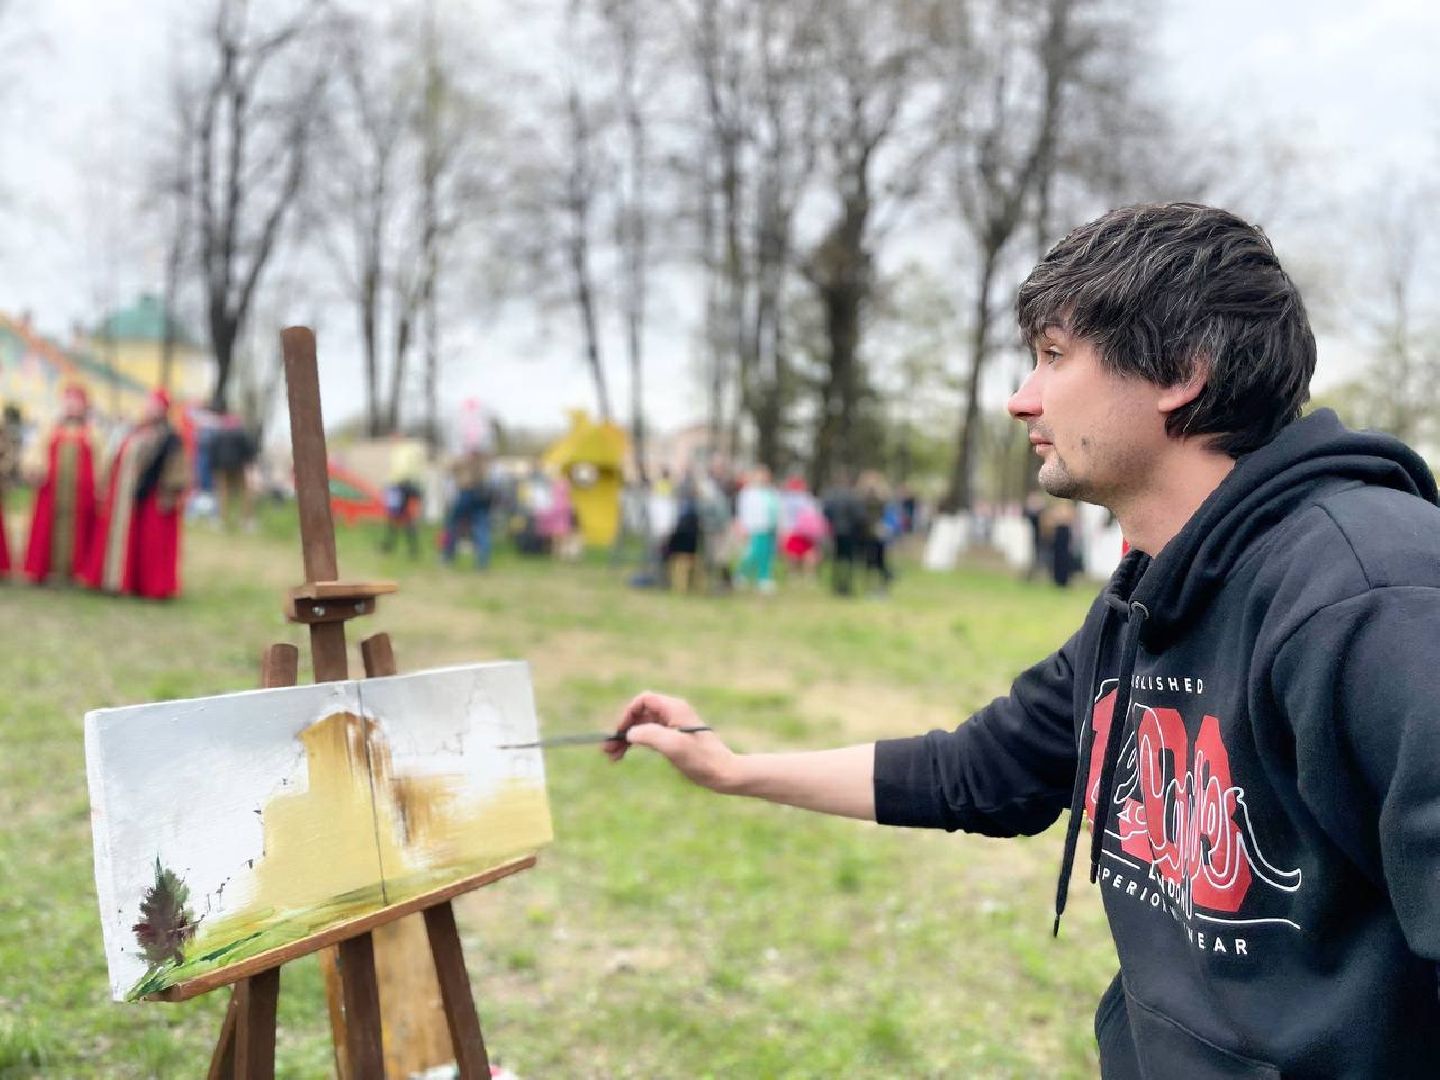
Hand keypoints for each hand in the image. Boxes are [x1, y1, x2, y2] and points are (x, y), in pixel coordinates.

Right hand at [607, 691, 740, 793]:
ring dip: (626, 738)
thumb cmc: (701, 759)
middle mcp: (674, 713)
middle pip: (640, 714)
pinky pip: (649, 735)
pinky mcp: (675, 739)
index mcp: (674, 708)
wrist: (723, 773)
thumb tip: (630, 733)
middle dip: (623, 729)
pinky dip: (637, 743)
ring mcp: (674, 726)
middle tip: (607, 750)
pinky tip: (626, 755)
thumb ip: (649, 734)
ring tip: (612, 757)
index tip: (619, 734)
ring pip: (643, 726)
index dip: (627, 714)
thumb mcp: (672, 746)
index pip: (643, 700)